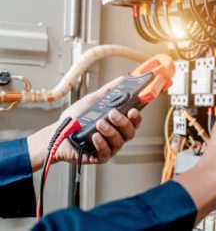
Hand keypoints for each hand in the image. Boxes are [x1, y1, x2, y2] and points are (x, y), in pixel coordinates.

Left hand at [27, 77, 141, 171]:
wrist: (58, 133)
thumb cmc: (76, 119)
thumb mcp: (93, 101)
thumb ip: (108, 91)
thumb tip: (122, 80)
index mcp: (118, 123)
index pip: (134, 121)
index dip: (136, 117)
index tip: (133, 110)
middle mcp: (117, 135)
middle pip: (130, 132)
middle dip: (123, 122)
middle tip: (112, 113)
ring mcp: (109, 147)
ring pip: (119, 142)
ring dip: (110, 131)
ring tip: (99, 123)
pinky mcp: (99, 156)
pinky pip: (106, 152)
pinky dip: (102, 143)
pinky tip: (95, 136)